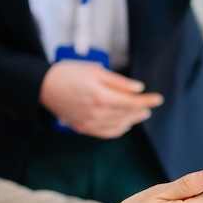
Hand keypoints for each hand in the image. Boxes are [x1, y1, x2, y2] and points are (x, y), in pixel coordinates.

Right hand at [40, 60, 163, 137]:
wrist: (43, 86)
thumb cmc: (68, 73)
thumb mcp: (95, 70)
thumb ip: (118, 81)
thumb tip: (138, 89)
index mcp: (102, 96)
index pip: (131, 101)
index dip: (147, 101)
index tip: (158, 99)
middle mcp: (98, 113)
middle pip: (126, 114)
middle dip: (141, 110)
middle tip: (150, 106)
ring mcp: (90, 123)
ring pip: (118, 125)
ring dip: (132, 120)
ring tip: (141, 114)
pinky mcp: (83, 127)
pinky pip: (105, 133)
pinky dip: (118, 130)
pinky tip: (124, 126)